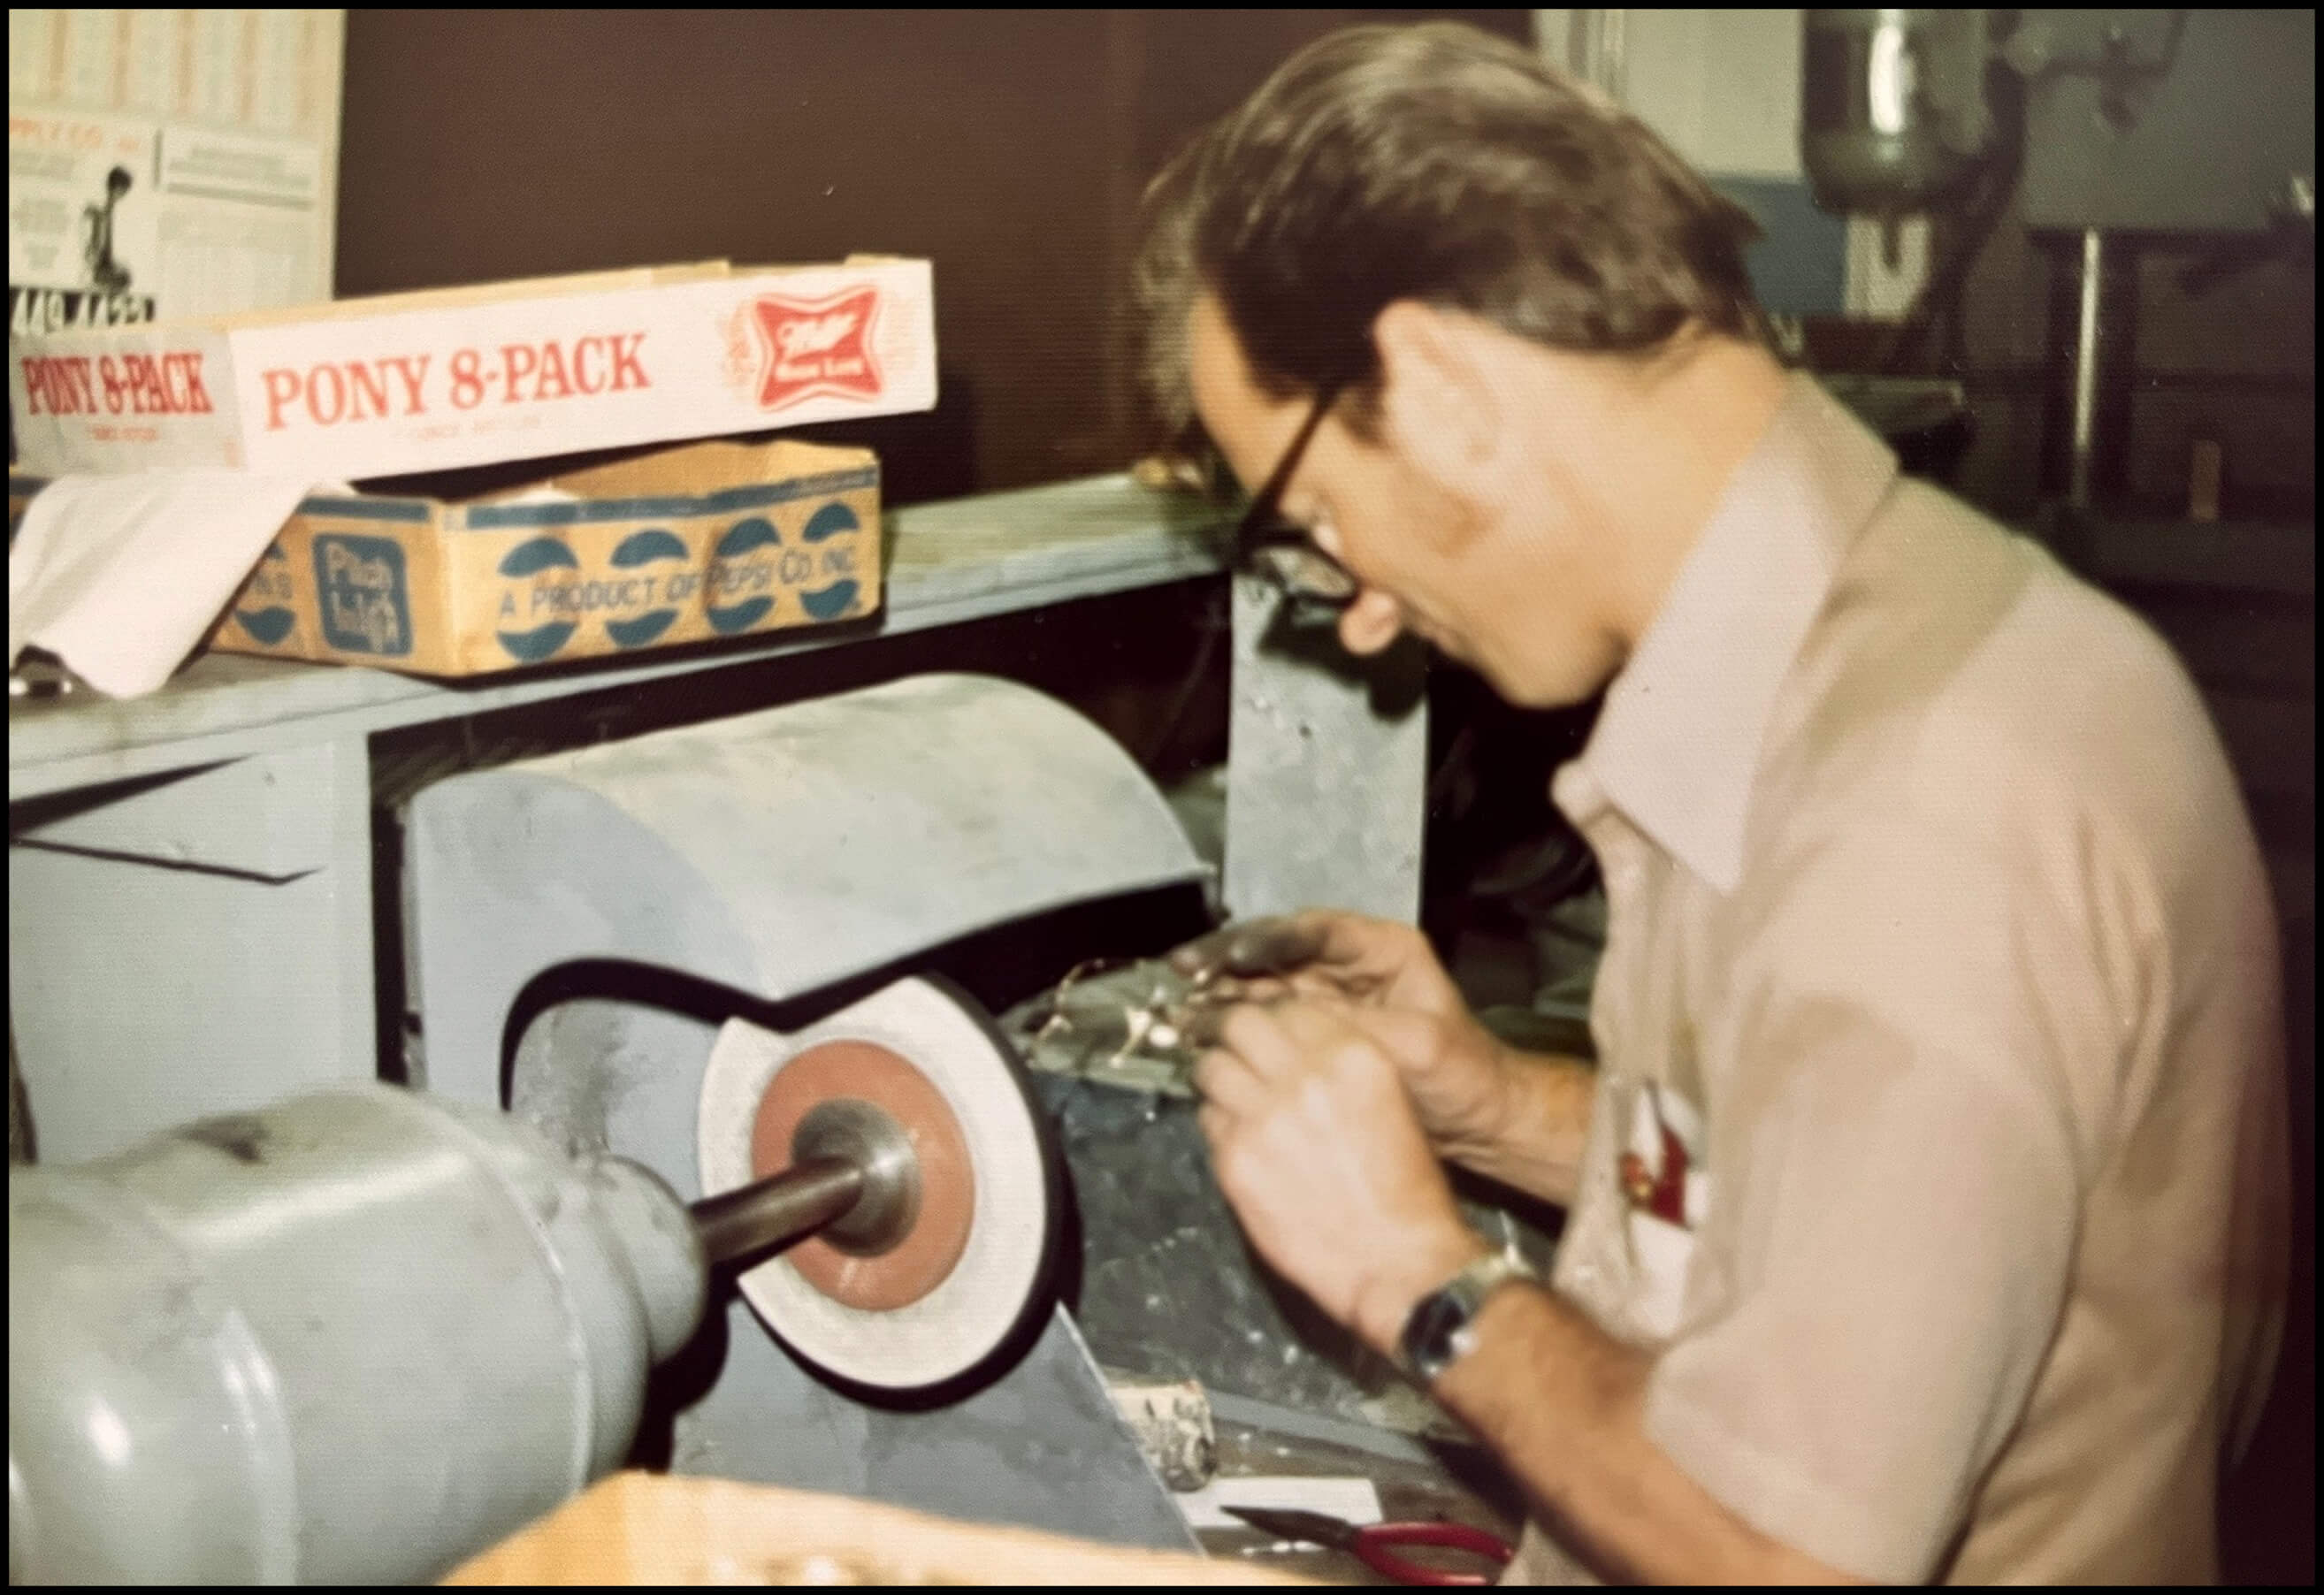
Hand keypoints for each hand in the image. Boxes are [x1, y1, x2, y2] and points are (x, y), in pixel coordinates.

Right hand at [1171, 912, 1517, 1162]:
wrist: (1476, 1123)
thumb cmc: (1463, 1077)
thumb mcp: (1417, 1046)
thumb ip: (1356, 1027)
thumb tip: (1291, 1018)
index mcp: (1382, 951)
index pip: (1315, 932)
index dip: (1269, 940)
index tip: (1233, 953)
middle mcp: (1347, 966)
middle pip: (1276, 951)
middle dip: (1228, 960)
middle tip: (1184, 969)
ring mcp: (1326, 999)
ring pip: (1261, 983)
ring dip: (1220, 992)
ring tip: (1180, 1002)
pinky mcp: (1312, 1034)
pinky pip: (1264, 1020)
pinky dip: (1231, 1024)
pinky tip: (1199, 1031)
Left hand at [1194, 998, 1488, 1355]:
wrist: (1396, 1261)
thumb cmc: (1405, 1189)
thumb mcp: (1391, 1102)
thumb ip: (1340, 1065)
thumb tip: (1294, 1048)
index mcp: (1353, 1055)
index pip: (1289, 1008)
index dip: (1274, 1021)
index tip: (1268, 1035)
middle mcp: (1305, 1074)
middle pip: (1241, 1023)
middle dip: (1234, 1034)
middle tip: (1234, 1051)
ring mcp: (1263, 1116)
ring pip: (1212, 1067)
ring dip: (1217, 1076)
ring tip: (1229, 1094)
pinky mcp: (1235, 1159)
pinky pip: (1207, 1119)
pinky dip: (1216, 1122)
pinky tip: (1237, 1139)